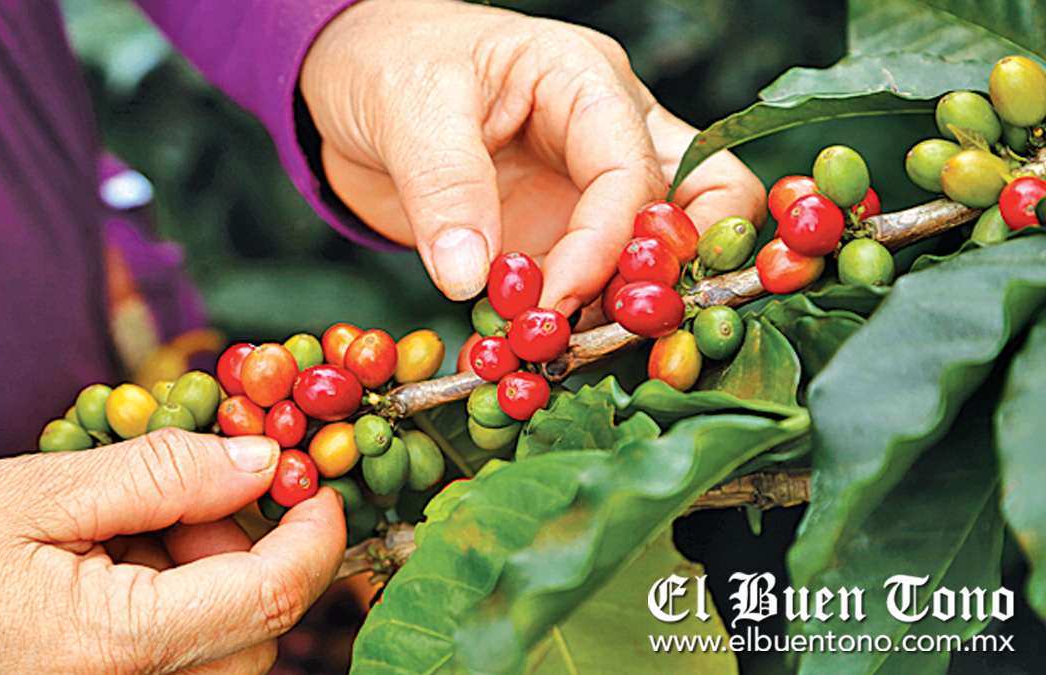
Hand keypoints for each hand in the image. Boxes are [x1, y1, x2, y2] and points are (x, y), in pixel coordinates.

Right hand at [0, 430, 344, 673]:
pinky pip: (174, 658)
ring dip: (209, 573)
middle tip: (189, 491)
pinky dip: (174, 598)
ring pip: (222, 648)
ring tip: (126, 520)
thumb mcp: (35, 493)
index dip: (316, 531)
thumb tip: (261, 460)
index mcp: (115, 648)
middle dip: (250, 550)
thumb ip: (161, 476)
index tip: (313, 477)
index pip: (272, 596)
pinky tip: (114, 555)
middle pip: (257, 630)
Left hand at [301, 0, 764, 314]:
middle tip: (605, 329)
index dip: (606, 246)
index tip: (554, 304)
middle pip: (699, 204)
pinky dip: (572, 321)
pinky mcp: (554, 234)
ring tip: (555, 350)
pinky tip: (529, 351)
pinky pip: (591, 284)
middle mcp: (607, 135)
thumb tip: (472, 278)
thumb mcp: (409, 106)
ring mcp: (584, 189)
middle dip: (663, 274)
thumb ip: (444, 186)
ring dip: (618, 307)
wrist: (347, 81)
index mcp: (586, 82)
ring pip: (658, 252)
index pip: (634, 171)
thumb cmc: (388, 60)